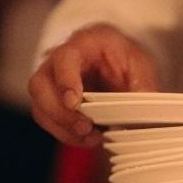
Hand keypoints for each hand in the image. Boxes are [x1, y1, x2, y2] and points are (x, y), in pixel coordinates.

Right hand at [28, 23, 158, 144]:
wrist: (116, 61)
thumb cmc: (123, 57)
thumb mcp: (140, 65)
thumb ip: (141, 85)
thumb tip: (144, 110)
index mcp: (83, 44)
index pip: (64, 57)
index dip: (65, 80)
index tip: (75, 103)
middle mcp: (59, 61)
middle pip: (39, 85)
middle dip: (59, 113)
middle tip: (85, 128)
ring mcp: (51, 82)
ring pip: (40, 107)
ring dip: (62, 127)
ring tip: (91, 137)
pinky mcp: (52, 101)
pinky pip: (48, 120)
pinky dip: (65, 134)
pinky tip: (87, 138)